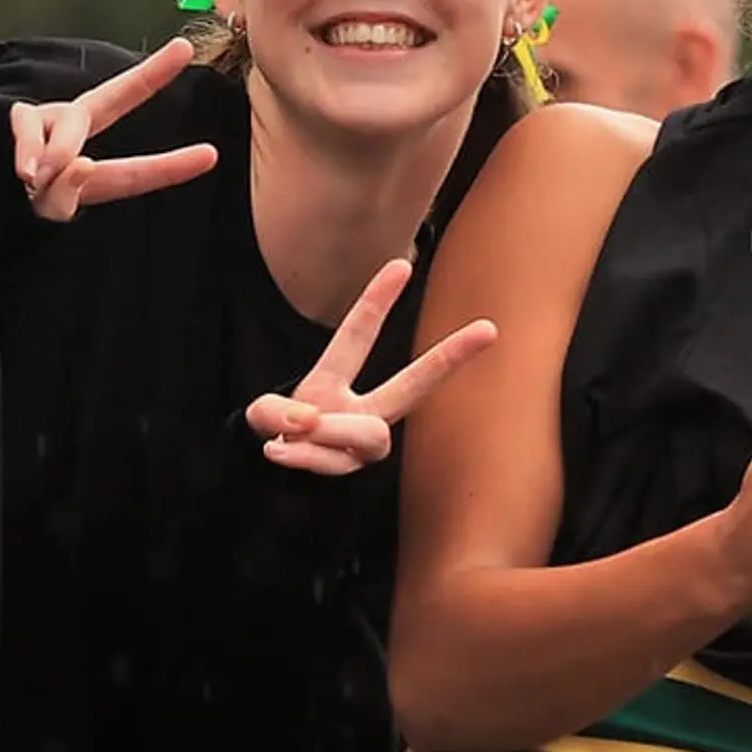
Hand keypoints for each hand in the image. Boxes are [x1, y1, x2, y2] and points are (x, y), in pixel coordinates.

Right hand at [11, 37, 219, 220]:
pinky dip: (29, 151)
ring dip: (61, 153)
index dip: (172, 167)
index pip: (135, 171)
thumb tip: (81, 164)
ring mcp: (44, 121)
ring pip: (73, 123)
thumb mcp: (42, 215)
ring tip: (36, 178)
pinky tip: (24, 172)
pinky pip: (30, 128)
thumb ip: (63, 197)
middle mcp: (72, 135)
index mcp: (89, 168)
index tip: (211, 156)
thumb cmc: (4, 208)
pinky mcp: (16, 116)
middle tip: (184, 50)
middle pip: (114, 99)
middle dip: (150, 75)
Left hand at [248, 257, 497, 475]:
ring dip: (325, 433)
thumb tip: (309, 420)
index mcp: (337, 381)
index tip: (400, 264)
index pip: (357, 336)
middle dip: (449, 357)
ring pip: (368, 432)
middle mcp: (363, 411)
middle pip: (412, 384)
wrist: (279, 487)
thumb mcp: (262, 416)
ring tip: (284, 442)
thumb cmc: (279, 437)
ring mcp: (363, 445)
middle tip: (489, 329)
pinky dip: (298, 456)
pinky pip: (332, 460)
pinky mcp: (355, 471)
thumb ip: (276, 414)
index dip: (376, 301)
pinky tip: (278, 453)